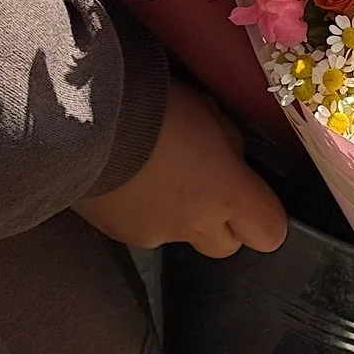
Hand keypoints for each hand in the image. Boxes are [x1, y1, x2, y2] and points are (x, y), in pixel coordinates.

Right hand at [76, 77, 287, 258]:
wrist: (83, 121)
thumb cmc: (156, 108)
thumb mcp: (210, 112)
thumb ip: (231, 144)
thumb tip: (235, 161)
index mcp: (226, 193)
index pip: (270, 233)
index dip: (266, 218)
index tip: (254, 196)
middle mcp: (195, 224)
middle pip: (227, 246)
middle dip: (225, 222)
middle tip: (208, 185)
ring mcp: (155, 235)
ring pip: (185, 238)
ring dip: (183, 216)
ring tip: (161, 176)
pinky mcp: (120, 235)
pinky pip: (148, 231)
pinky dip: (147, 213)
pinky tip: (133, 181)